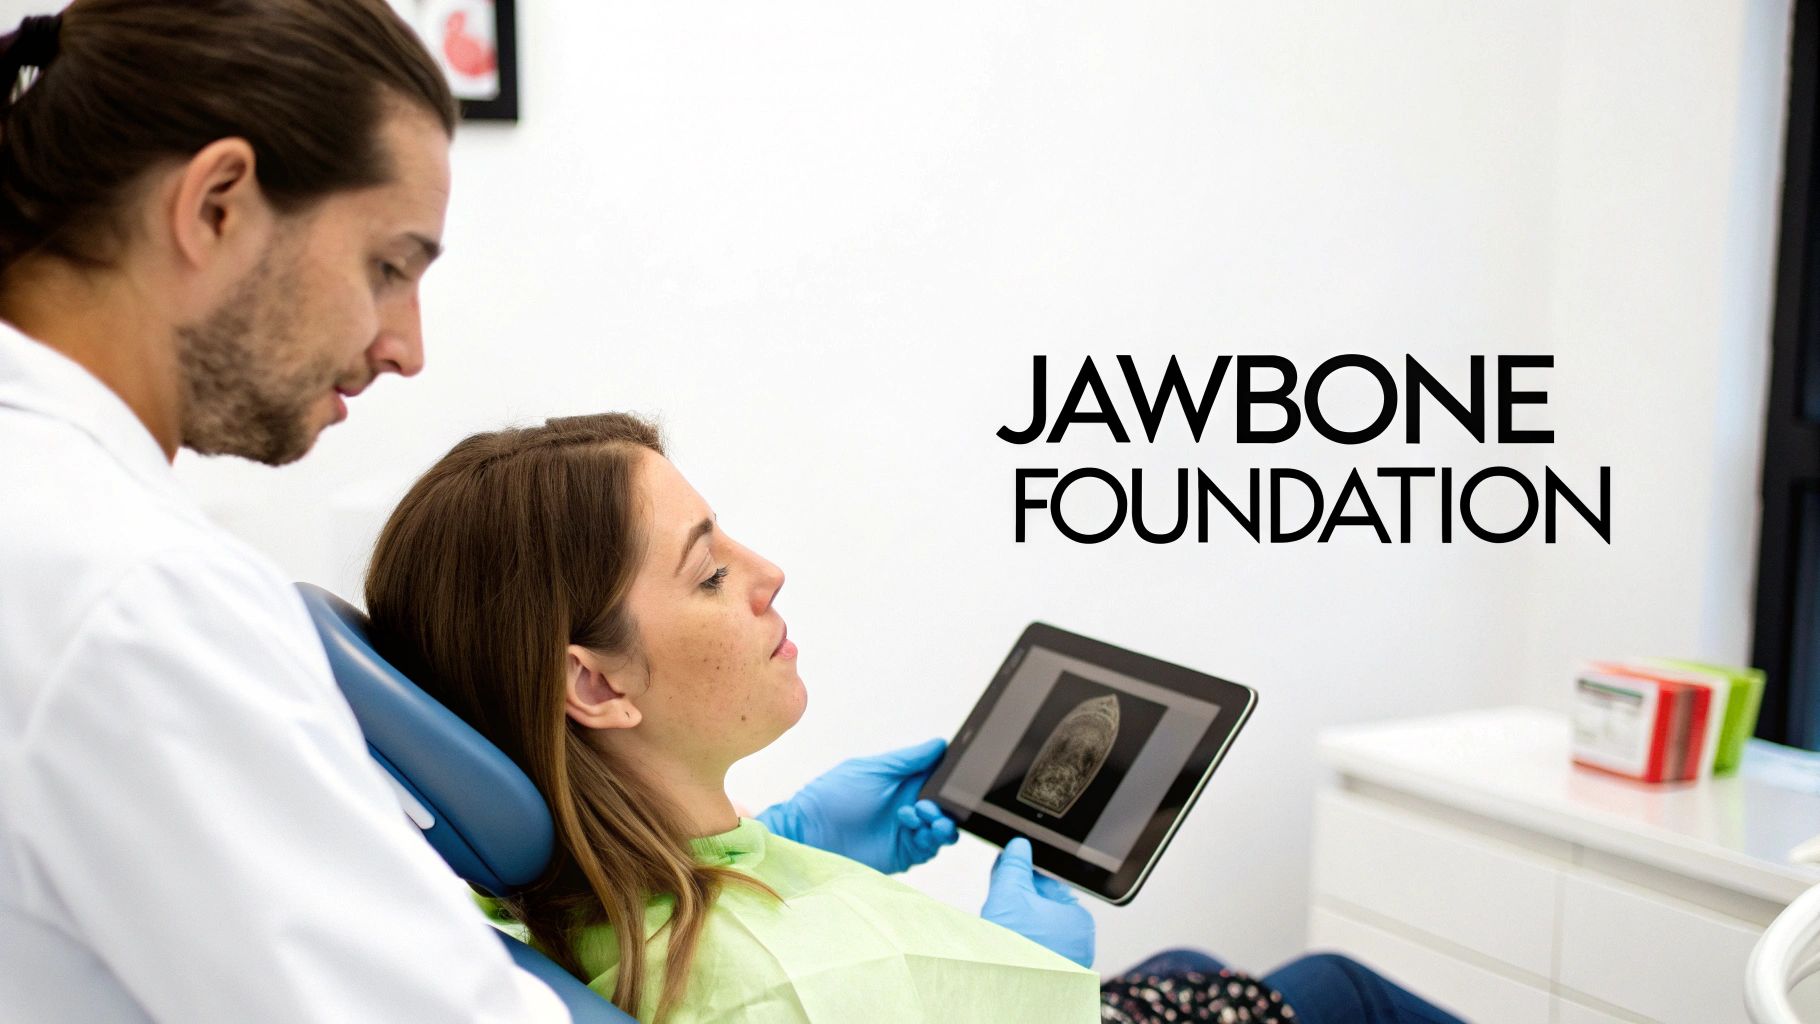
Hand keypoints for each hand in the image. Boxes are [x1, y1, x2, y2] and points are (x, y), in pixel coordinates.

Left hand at [756, 738, 958, 873]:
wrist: (809, 833)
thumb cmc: (831, 796)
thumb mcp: (871, 769)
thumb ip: (908, 760)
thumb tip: (939, 745)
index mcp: (902, 782)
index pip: (937, 779)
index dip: (950, 778)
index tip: (957, 776)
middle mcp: (908, 806)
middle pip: (944, 805)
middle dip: (948, 804)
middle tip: (932, 804)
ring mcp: (906, 832)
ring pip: (940, 828)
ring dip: (942, 822)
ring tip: (928, 817)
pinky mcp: (903, 854)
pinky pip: (928, 848)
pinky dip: (931, 839)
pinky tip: (919, 830)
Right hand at [980, 838, 1094, 967]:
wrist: (1007, 1001)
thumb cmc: (1015, 956)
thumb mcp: (1009, 895)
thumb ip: (1015, 866)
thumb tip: (1020, 845)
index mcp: (1079, 919)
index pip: (1050, 884)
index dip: (1024, 875)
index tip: (1008, 870)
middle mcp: (1078, 942)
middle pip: (1042, 906)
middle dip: (1018, 899)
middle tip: (999, 898)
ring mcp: (1066, 963)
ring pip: (1037, 928)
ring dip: (1016, 921)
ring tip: (999, 922)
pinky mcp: (1052, 976)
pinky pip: (1035, 949)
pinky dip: (1019, 942)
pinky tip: (1005, 942)